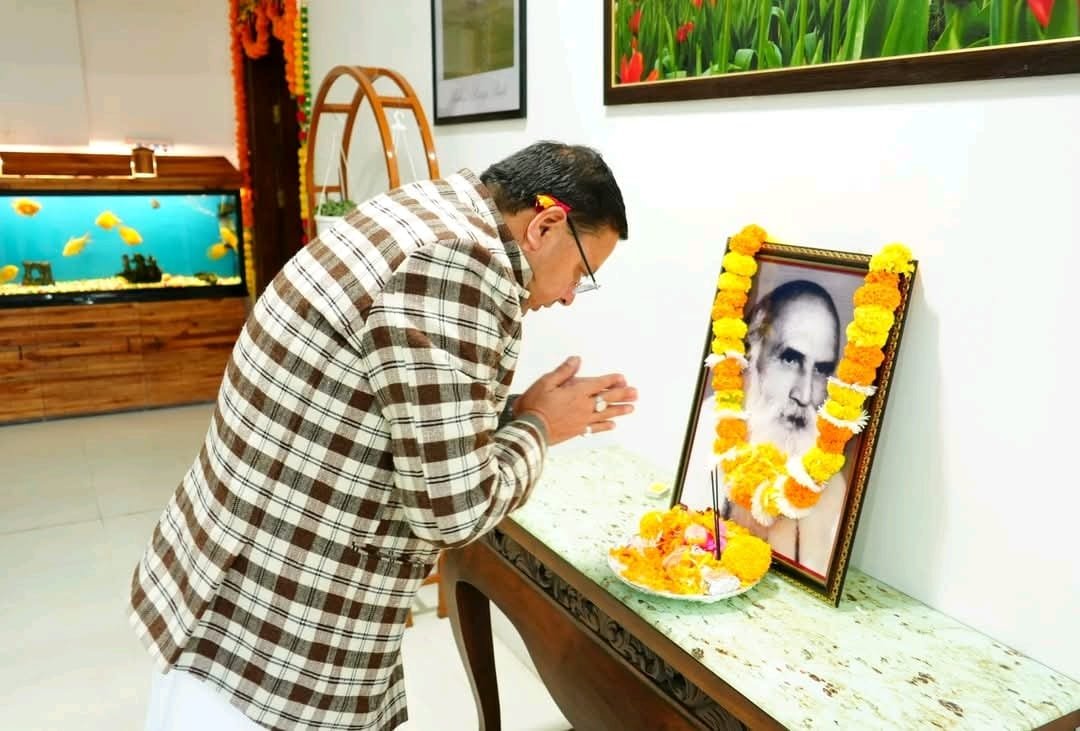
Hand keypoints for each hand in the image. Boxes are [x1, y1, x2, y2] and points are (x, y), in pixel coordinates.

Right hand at [512, 356, 637, 445]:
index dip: (611, 380)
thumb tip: (577, 360)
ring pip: (605, 414)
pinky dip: (605, 425)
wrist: (530, 429)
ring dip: (619, 410)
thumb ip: (564, 372)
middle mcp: (583, 406)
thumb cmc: (535, 404)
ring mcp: (582, 420)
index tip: (622, 378)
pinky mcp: (577, 431)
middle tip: (636, 393)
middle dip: (622, 394)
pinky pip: (596, 428)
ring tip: (631, 408)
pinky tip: (613, 425)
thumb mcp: (546, 382)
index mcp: (576, 392)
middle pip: (607, 399)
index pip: (599, 384)